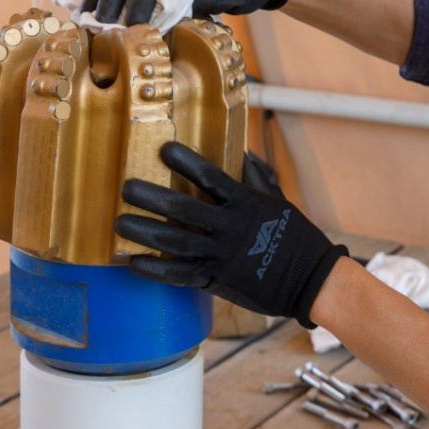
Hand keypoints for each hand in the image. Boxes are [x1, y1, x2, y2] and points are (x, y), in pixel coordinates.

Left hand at [115, 142, 346, 327]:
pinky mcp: (217, 279)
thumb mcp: (277, 199)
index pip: (211, 177)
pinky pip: (180, 275)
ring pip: (175, 241)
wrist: (309, 279)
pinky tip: (134, 262)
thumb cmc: (295, 234)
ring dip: (144, 231)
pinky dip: (156, 269)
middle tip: (126, 187)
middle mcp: (230, 227)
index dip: (186, 162)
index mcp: (246, 203)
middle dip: (151, 197)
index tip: (164, 149)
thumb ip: (256, 176)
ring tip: (119, 222)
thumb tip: (240, 150)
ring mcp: (222, 255)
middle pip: (183, 209)